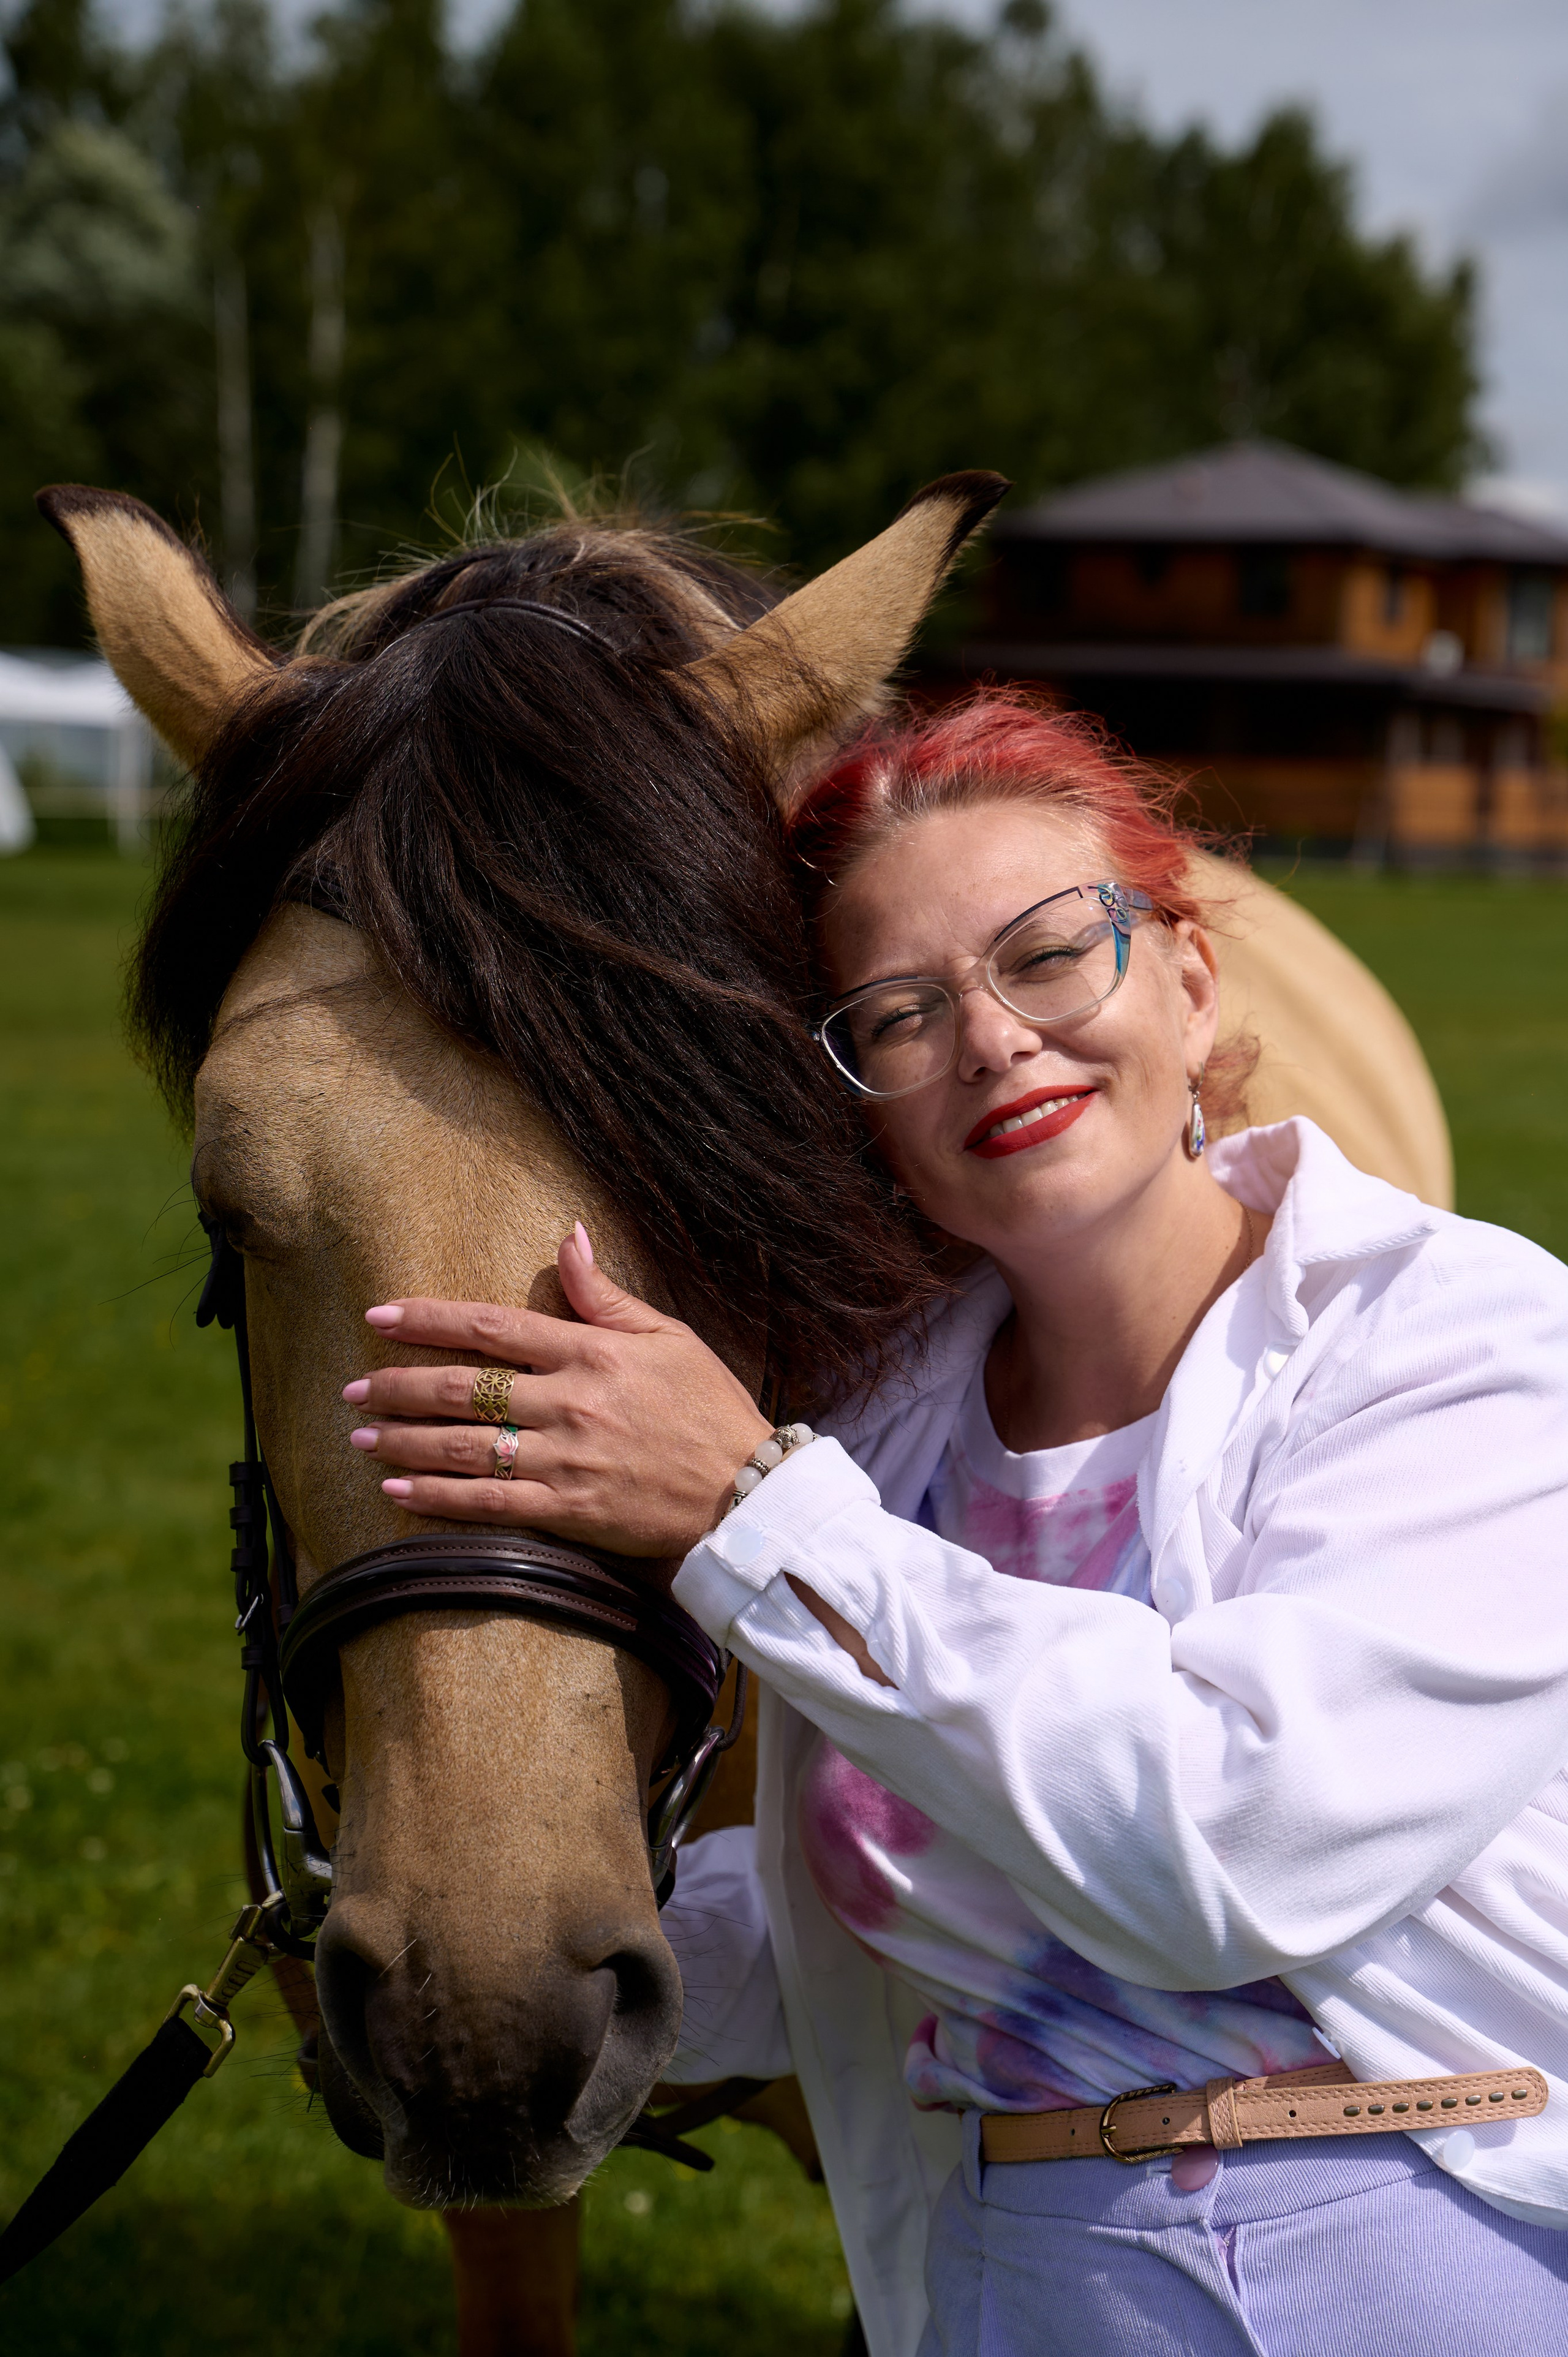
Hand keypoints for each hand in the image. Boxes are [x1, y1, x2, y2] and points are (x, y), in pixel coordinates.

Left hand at [343, 1224, 771, 1561]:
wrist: (750, 1494)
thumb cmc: (710, 1409)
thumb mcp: (669, 1335)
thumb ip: (605, 1294)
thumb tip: (568, 1237)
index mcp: (593, 1352)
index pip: (493, 1326)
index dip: (429, 1320)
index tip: (379, 1317)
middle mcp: (572, 1402)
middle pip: (465, 1387)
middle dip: (398, 1385)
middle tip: (351, 1388)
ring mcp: (567, 1460)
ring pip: (465, 1446)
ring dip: (404, 1439)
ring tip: (361, 1435)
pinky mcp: (570, 1511)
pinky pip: (489, 1503)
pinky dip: (437, 1497)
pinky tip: (397, 1489)